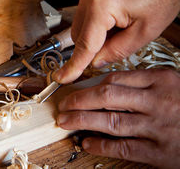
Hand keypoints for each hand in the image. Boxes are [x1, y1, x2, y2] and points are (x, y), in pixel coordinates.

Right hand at [54, 0, 179, 82]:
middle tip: (116, 49)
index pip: (84, 44)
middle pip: (78, 35)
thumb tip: (97, 61)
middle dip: (93, 47)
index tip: (61, 78)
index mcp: (100, 6)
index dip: (73, 66)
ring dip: (96, 35)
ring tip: (123, 29)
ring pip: (82, 25)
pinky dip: (99, 24)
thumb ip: (118, 50)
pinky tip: (119, 21)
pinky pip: (88, 14)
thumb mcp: (146, 30)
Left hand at [57, 69, 179, 167]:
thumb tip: (108, 85)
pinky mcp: (160, 152)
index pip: (116, 78)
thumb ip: (145, 82)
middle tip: (62, 105)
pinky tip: (86, 143)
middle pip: (107, 96)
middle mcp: (158, 101)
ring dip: (82, 121)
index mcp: (162, 80)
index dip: (90, 84)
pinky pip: (123, 147)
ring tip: (65, 121)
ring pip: (111, 121)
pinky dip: (101, 145)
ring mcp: (158, 127)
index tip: (75, 88)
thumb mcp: (173, 85)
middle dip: (79, 100)